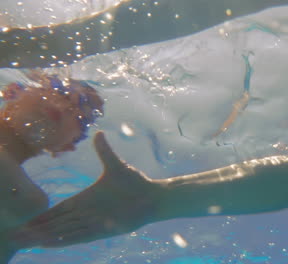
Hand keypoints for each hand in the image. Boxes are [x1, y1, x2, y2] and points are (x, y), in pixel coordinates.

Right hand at [11, 131, 161, 247]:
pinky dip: (63, 240)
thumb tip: (99, 133)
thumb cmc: (135, 182)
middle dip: (36, 230)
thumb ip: (104, 151)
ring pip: (64, 231)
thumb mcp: (115, 164)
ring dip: (45, 236)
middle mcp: (87, 213)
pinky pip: (79, 237)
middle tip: (15, 235)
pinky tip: (48, 243)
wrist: (153, 196)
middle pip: (56, 223)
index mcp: (86, 199)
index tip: (25, 222)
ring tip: (25, 241)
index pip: (59, 210)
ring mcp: (94, 222)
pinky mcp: (104, 230)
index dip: (42, 216)